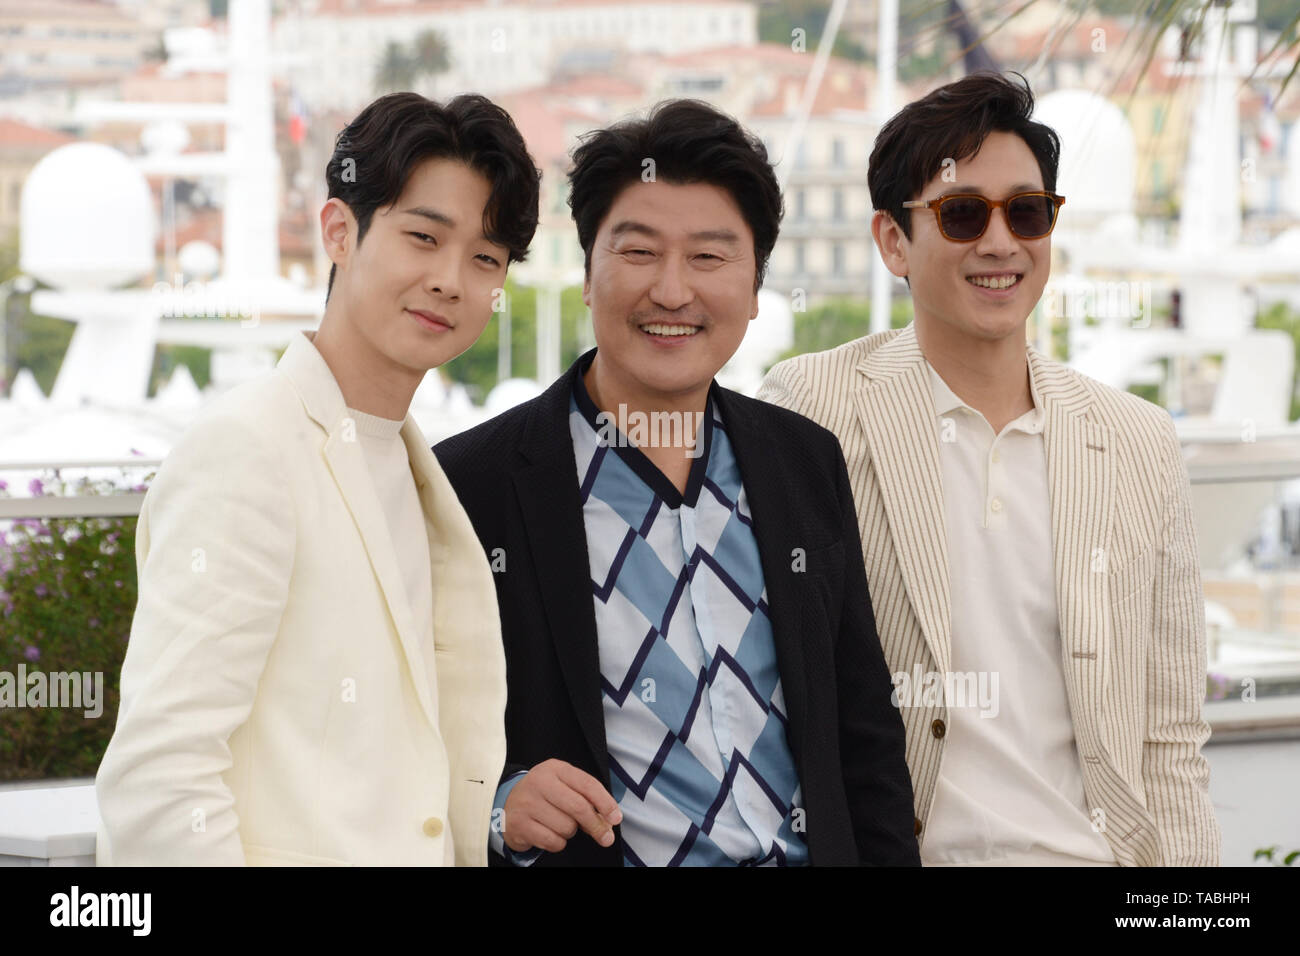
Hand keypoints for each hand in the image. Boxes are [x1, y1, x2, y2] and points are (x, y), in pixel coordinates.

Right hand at [502, 759, 622, 853]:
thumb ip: (586, 800)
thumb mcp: (564, 787)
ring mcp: (527, 803)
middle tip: (605, 837)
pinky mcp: (519, 824)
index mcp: (555, 768)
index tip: (615, 818)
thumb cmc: (545, 796)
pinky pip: (552, 841)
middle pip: (579, 807)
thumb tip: (608, 822)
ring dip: (569, 832)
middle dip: (596, 825)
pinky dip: (557, 843)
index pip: (587, 784)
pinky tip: (549, 834)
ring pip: (566, 826)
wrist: (508, 804)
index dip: (605, 803)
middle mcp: (540, 782)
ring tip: (559, 824)